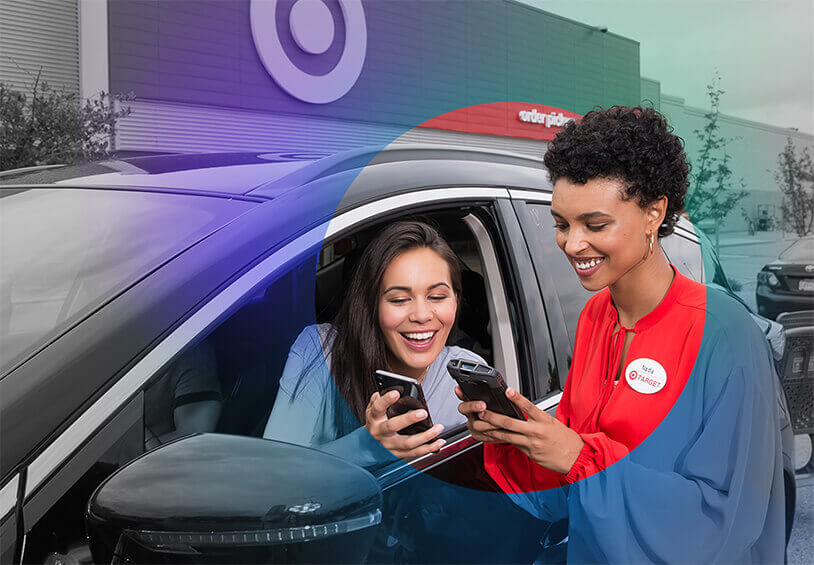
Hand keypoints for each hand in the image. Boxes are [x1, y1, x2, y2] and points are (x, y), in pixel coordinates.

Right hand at [364, 391, 444, 457]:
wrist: (366, 449)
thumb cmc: (373, 427)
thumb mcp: (371, 412)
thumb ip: (376, 401)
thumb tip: (381, 391)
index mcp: (374, 419)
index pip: (378, 408)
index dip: (386, 400)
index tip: (396, 393)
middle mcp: (380, 433)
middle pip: (393, 426)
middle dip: (409, 419)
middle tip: (423, 413)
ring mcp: (389, 445)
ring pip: (408, 443)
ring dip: (425, 436)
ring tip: (438, 428)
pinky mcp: (397, 454)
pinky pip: (414, 453)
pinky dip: (428, 448)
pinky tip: (438, 442)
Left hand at [457, 386, 583, 473]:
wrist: (575, 457)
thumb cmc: (565, 438)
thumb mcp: (552, 422)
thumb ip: (536, 416)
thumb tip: (520, 409)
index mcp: (544, 420)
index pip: (529, 406)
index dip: (517, 398)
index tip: (508, 391)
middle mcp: (536, 431)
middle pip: (511, 422)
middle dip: (494, 416)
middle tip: (483, 411)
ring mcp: (531, 443)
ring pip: (507, 436)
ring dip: (492, 429)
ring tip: (481, 423)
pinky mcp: (529, 453)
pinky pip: (511, 445)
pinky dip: (501, 440)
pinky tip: (491, 436)